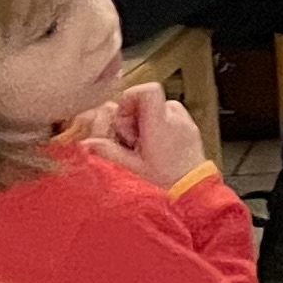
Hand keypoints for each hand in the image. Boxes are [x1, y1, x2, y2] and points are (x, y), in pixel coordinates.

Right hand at [73, 81, 207, 186]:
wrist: (194, 192)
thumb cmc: (165, 182)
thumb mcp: (131, 169)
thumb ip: (108, 152)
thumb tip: (88, 143)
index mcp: (160, 124)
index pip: (148, 90)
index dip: (131, 97)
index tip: (123, 116)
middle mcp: (175, 118)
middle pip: (147, 100)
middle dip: (133, 117)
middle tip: (130, 140)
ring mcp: (185, 122)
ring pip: (157, 109)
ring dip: (145, 122)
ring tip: (142, 145)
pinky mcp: (191, 128)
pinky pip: (170, 116)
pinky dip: (158, 126)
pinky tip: (155, 146)